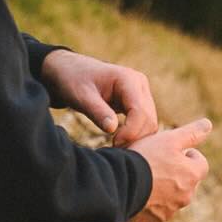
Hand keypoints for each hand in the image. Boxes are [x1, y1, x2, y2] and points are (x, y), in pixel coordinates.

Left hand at [42, 50, 158, 145]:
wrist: (71, 71)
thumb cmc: (74, 81)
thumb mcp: (81, 96)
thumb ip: (97, 112)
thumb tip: (112, 130)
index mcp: (128, 79)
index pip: (140, 111)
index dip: (130, 132)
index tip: (114, 143)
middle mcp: (139, 84)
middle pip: (148, 119)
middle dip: (134, 137)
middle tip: (114, 150)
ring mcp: (141, 92)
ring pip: (149, 122)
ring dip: (137, 138)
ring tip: (116, 147)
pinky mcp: (138, 101)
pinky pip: (144, 122)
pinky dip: (135, 134)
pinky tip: (120, 141)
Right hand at [128, 118, 212, 221]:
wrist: (119, 184)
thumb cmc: (146, 158)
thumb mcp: (169, 139)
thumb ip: (191, 133)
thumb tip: (208, 124)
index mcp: (192, 175)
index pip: (200, 163)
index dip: (187, 155)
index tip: (172, 152)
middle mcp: (186, 196)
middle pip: (186, 182)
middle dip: (176, 174)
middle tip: (156, 164)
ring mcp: (170, 212)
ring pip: (171, 198)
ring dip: (163, 189)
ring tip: (144, 178)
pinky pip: (155, 212)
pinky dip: (150, 204)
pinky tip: (136, 193)